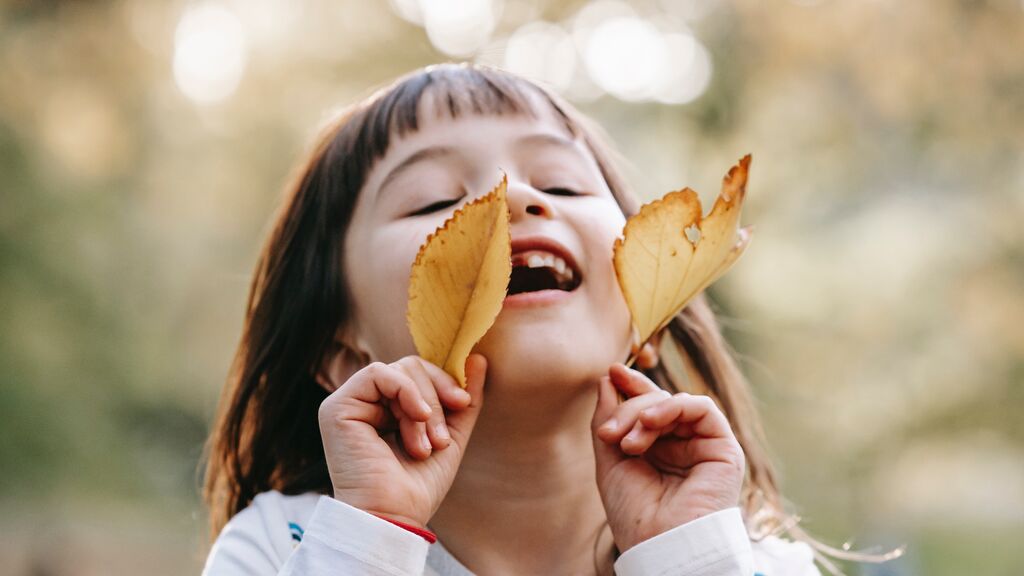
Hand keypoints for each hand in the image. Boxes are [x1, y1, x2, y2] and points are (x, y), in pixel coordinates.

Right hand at [318, 354, 486, 528]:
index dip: (444, 382)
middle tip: (441, 440)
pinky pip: (378, 373)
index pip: (418, 373)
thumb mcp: (451, 436)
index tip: (463, 404)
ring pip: (400, 370)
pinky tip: (415, 418)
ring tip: (425, 446)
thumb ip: (464, 399)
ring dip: (423, 407)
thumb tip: (478, 358)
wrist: (394, 517)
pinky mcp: (337, 407)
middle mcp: (365, 403)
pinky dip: (406, 391)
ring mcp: (349, 404)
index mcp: (386, 409)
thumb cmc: (418, 486)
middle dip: (435, 400)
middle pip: (411, 367)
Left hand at [591, 363, 744, 551]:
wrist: (659, 545)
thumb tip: (607, 379)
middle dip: (629, 409)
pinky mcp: (724, 449)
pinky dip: (673, 406)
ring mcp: (704, 446)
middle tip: (608, 434)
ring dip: (645, 413)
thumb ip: (609, 419)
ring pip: (676, 403)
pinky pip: (702, 408)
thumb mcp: (610, 460)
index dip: (631, 387)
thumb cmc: (635, 513)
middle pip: (658, 403)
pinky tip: (650, 422)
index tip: (610, 372)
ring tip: (627, 442)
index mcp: (659, 450)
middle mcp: (684, 446)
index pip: (648, 407)